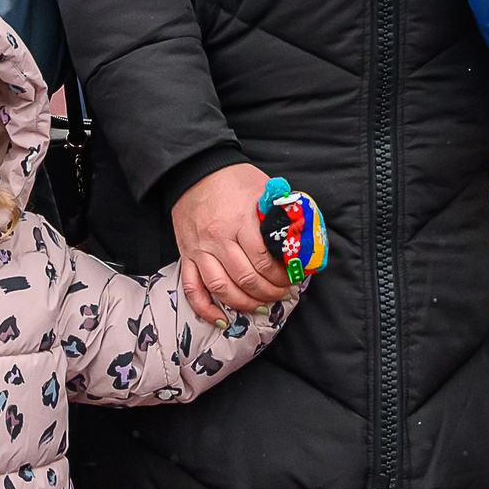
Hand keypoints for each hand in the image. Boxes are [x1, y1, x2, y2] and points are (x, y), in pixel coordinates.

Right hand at [170, 164, 294, 316]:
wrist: (195, 170)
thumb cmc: (233, 179)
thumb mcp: (263, 189)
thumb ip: (280, 213)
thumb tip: (303, 234)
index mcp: (240, 221)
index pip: (264, 261)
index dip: (281, 276)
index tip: (292, 279)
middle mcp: (218, 239)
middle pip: (246, 279)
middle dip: (268, 293)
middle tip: (281, 294)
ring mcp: (200, 249)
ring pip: (221, 288)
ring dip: (244, 303)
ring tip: (260, 307)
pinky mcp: (185, 255)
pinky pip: (192, 288)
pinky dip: (205, 308)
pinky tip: (221, 318)